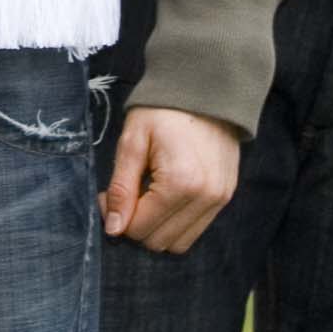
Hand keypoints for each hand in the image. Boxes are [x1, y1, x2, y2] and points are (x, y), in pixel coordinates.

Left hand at [99, 105, 240, 254]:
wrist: (206, 89)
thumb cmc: (163, 111)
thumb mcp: (132, 142)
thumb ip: (121, 188)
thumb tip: (113, 229)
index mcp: (181, 182)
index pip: (140, 228)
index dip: (116, 217)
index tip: (106, 195)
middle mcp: (206, 197)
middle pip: (158, 241)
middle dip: (135, 224)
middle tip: (126, 194)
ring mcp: (220, 199)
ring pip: (178, 243)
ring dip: (157, 227)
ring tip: (147, 194)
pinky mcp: (226, 197)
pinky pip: (195, 229)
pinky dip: (175, 221)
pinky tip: (166, 195)